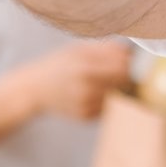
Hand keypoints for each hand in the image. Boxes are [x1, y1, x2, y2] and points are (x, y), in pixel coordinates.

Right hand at [14, 41, 133, 120]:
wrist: (34, 89)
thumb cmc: (58, 65)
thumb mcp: (78, 49)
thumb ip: (106, 49)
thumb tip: (131, 50)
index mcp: (85, 67)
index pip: (123, 67)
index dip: (130, 62)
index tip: (129, 59)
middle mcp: (85, 88)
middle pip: (124, 83)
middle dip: (127, 75)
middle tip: (122, 70)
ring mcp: (85, 105)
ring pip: (118, 96)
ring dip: (119, 88)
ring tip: (108, 80)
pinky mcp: (85, 118)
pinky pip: (108, 107)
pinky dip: (108, 99)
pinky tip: (97, 92)